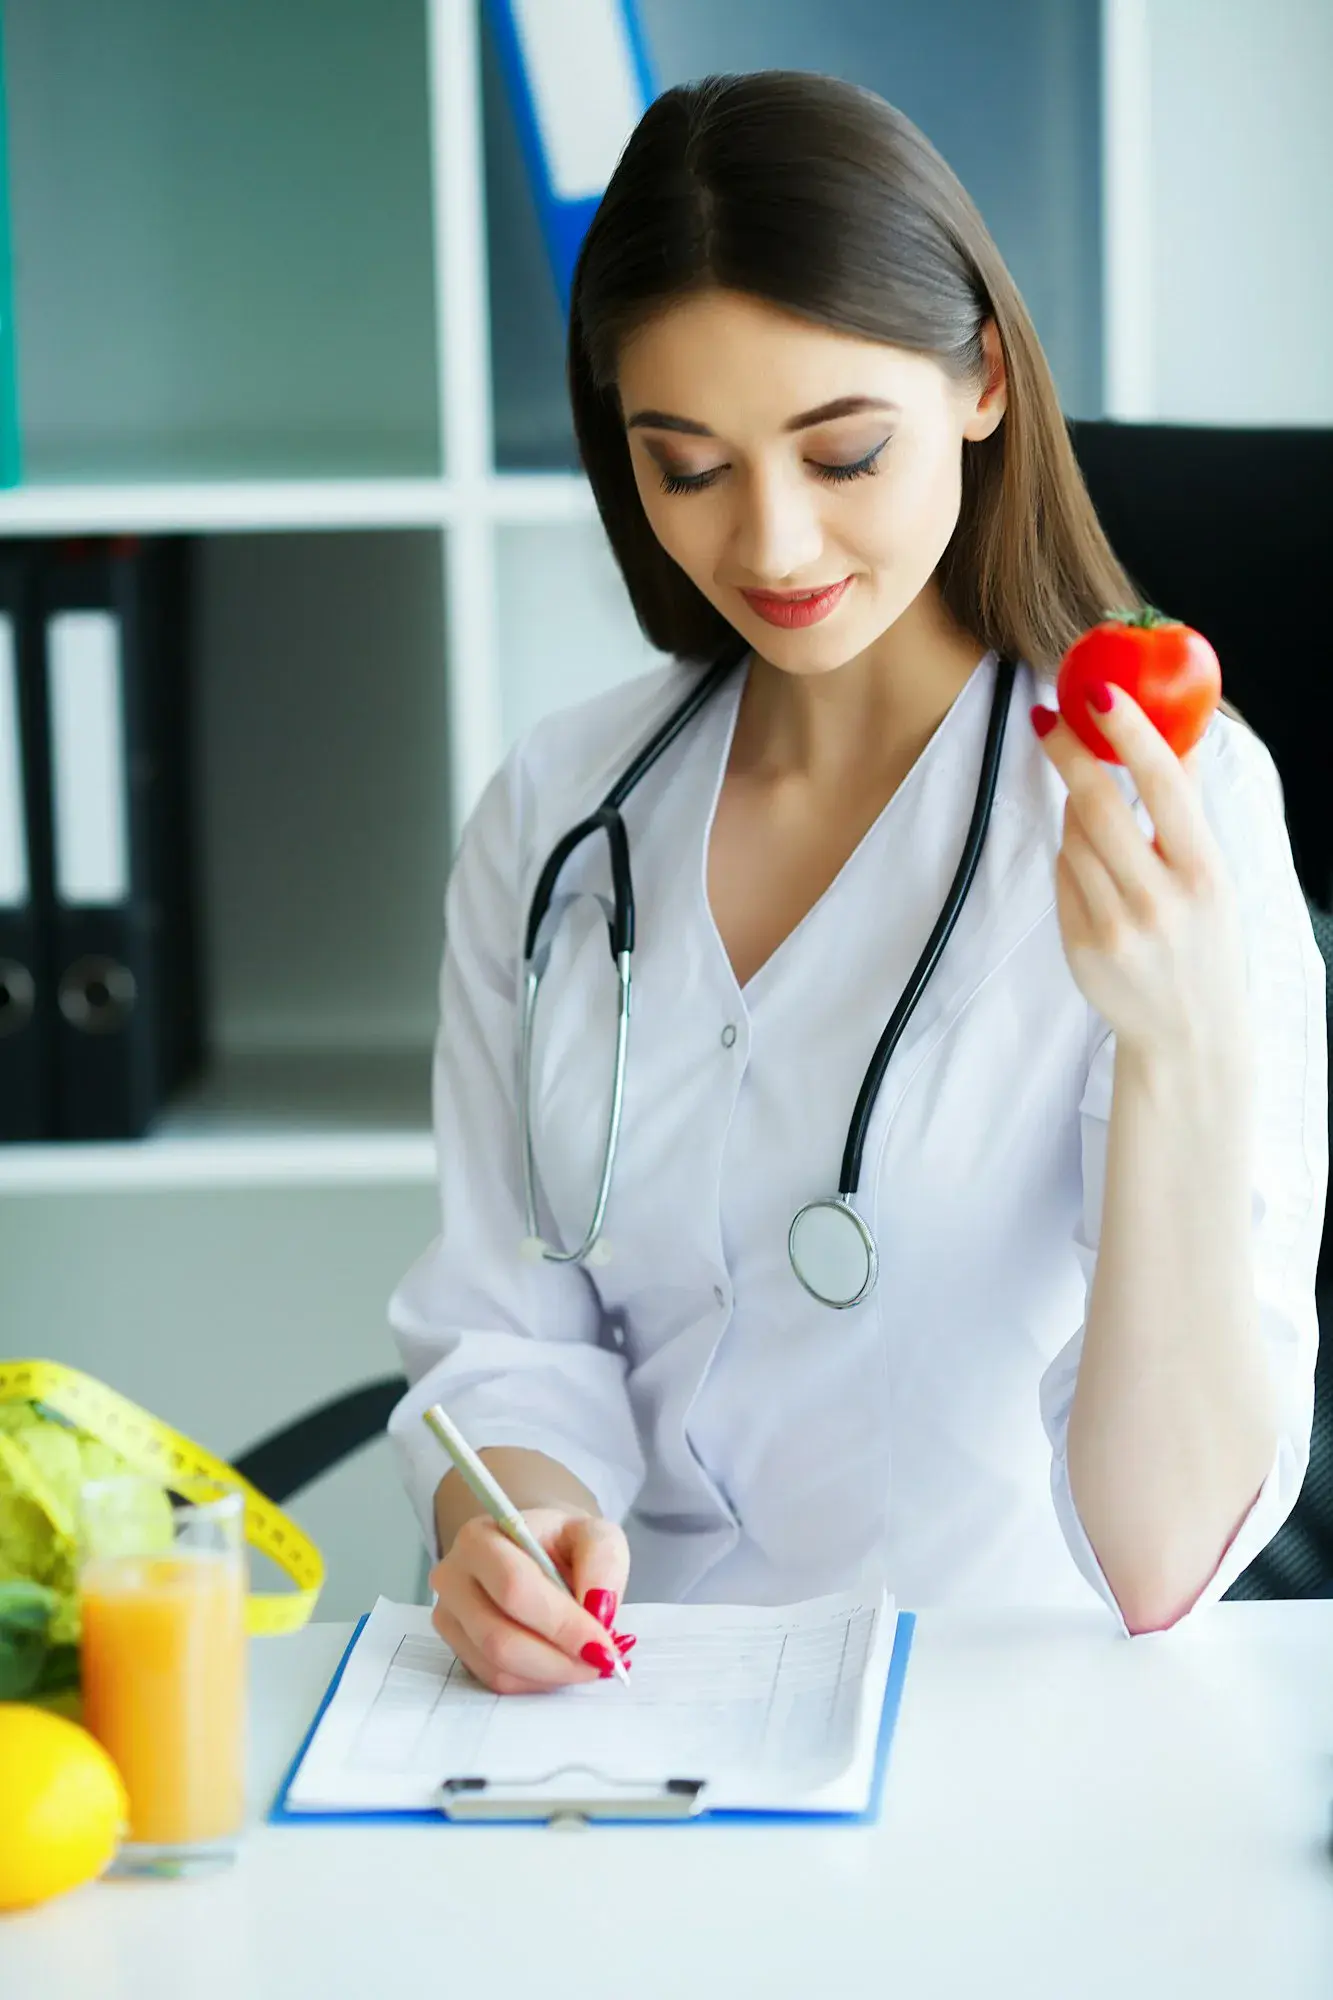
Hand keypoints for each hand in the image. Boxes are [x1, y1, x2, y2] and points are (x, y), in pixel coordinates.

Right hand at [428, 1507, 632, 1695]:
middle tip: (601, 1663)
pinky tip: (560, 1663)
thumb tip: (598, 1612)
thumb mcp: (595, 1533)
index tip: (603, 1645)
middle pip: (498, 1637)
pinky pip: (495, 1680)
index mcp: (480, 1538)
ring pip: (497, 1666)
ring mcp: (448, 1617)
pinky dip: (536, 1681)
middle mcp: (452, 1577)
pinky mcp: (456, 1648)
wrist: (536, 1549)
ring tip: (586, 1662)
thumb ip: (603, 1562)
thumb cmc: (563, 1542)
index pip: (515, 1588)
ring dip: (551, 1674)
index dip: (561, 1624)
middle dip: (558, 1659)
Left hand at [1030, 680, 1249, 1063]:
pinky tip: (1093, 870)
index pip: (1162, 786)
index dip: (1130, 733)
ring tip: (1092, 815)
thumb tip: (1176, 733)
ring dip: (1074, 813)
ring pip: (1072, 840)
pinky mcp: (1080, 946)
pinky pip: (1062, 877)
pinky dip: (1070, 860)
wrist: (1187, 1035)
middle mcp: (1158, 900)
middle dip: (1069, 755)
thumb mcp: (1214, 875)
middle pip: (1097, 808)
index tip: (1099, 692)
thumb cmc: (1204, 941)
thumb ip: (1189, 807)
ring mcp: (1115, 927)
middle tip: (1048, 719)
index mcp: (1203, 873)